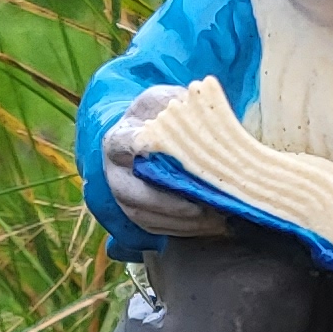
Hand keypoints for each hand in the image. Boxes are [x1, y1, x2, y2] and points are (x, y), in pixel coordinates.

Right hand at [100, 88, 231, 237]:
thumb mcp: (166, 100)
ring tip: (217, 221)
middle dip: (171, 204)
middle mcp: (114, 170)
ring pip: (145, 216)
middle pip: (134, 193)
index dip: (143, 150)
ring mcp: (122, 195)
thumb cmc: (159, 116)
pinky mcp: (134, 212)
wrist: (140, 134)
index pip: (125, 144)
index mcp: (120, 138)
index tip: (167, 157)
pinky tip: (210, 226)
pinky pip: (154, 229)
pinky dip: (183, 231)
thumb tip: (209, 109)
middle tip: (206, 208)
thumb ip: (183, 103)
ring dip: (182, 223)